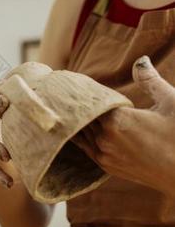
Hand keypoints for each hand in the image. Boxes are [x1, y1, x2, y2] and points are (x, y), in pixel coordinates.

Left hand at [73, 56, 174, 192]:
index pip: (91, 101)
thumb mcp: (170, 102)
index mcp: (116, 121)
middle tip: (63, 90)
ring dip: (76, 120)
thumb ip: (150, 81)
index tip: (74, 79)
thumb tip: (140, 60)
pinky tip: (76, 128)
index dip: (86, 90)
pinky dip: (79, 136)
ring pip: (80, 132)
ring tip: (66, 107)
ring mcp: (103, 155)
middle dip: (78, 104)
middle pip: (82, 116)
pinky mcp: (107, 167)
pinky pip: (84, 147)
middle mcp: (104, 139)